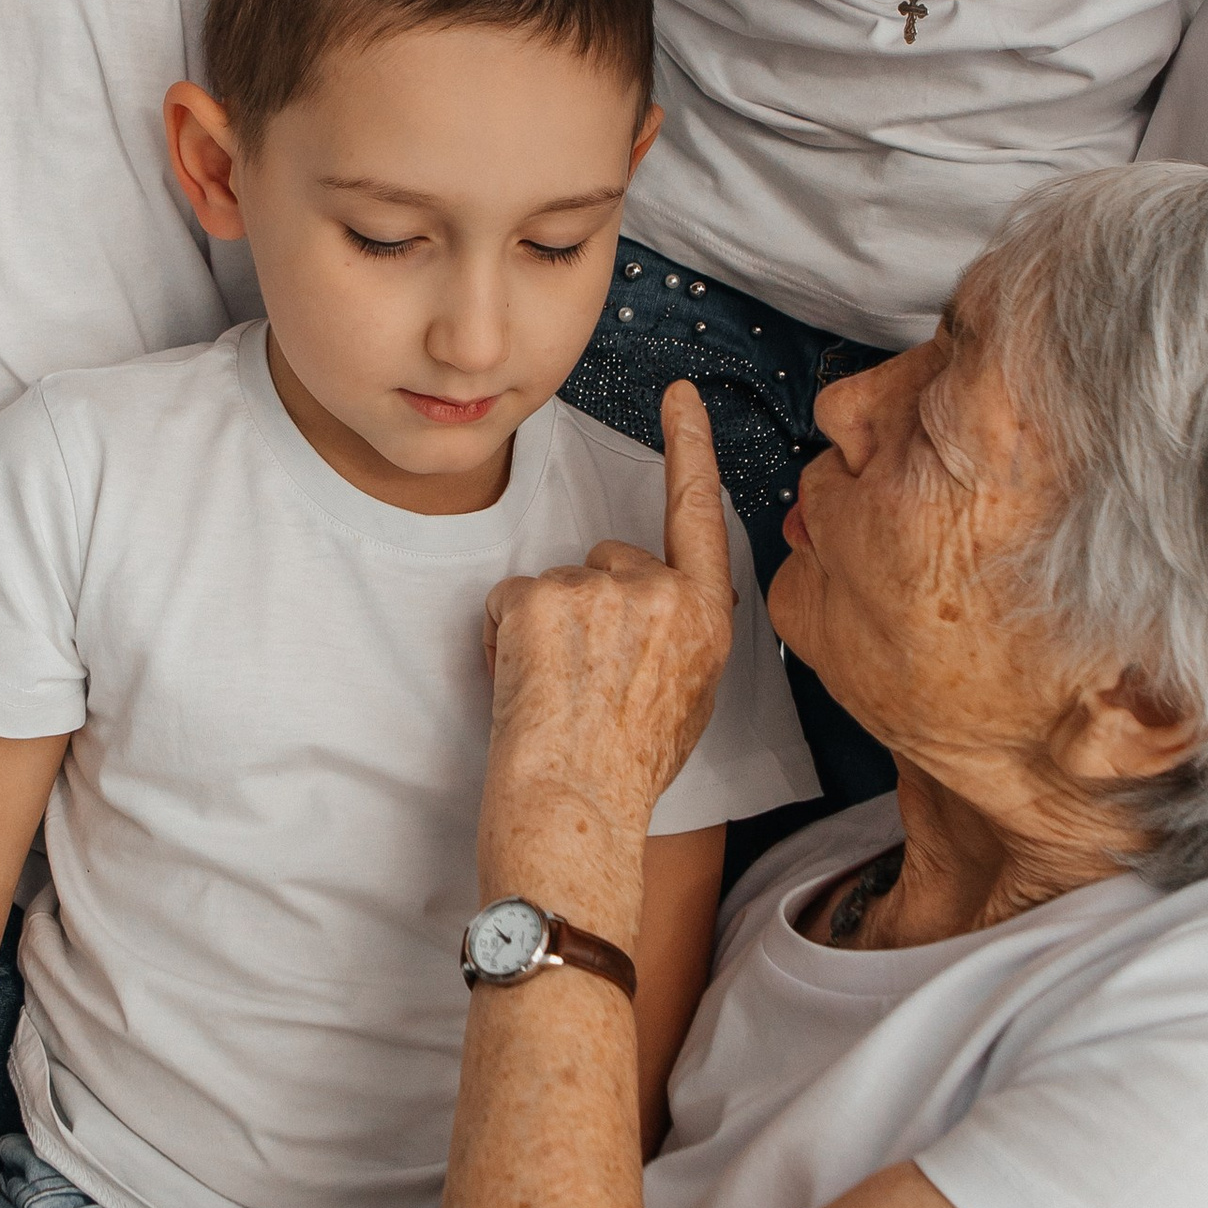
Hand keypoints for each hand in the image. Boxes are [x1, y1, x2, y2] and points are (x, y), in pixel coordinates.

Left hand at [482, 382, 734, 837]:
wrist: (577, 808)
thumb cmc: (627, 770)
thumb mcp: (690, 697)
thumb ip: (681, 634)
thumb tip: (659, 608)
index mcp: (706, 618)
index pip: (699, 514)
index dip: (689, 448)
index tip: (680, 398)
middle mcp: (661, 593)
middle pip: (608, 559)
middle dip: (585, 605)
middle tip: (583, 680)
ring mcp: (600, 590)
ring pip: (555, 584)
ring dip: (542, 628)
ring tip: (557, 695)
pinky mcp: (542, 598)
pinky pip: (509, 600)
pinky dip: (502, 638)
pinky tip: (523, 687)